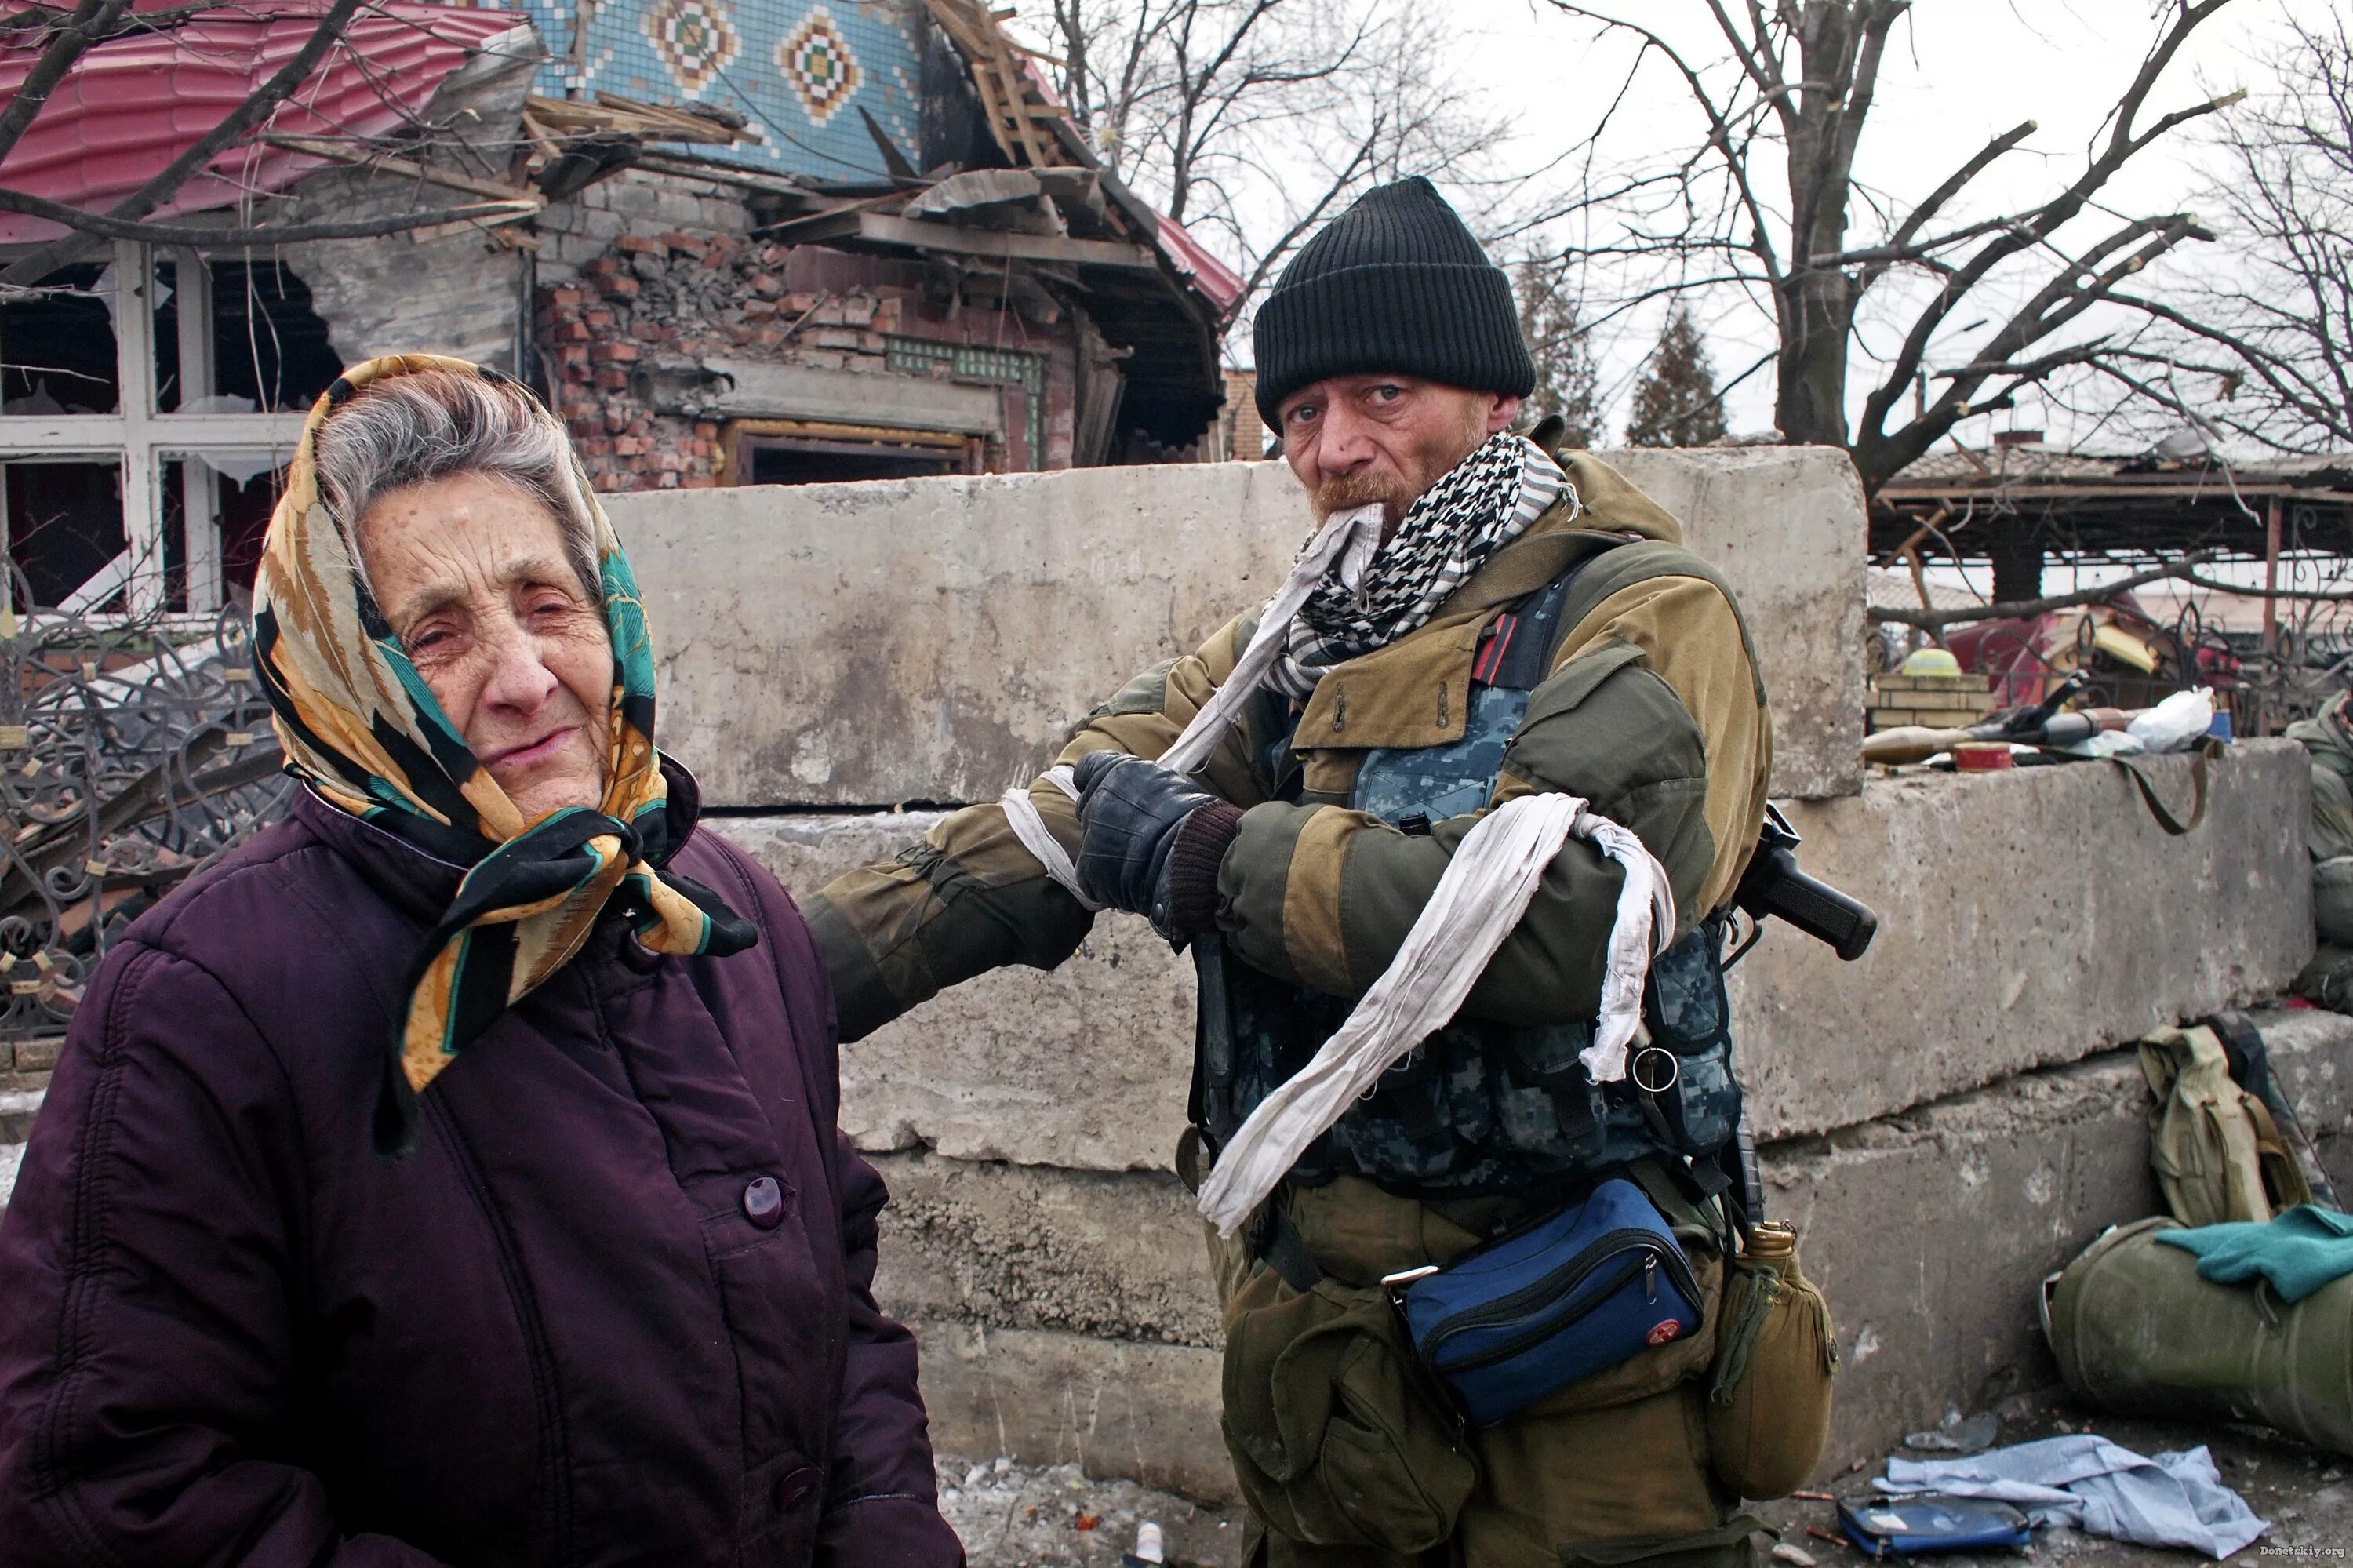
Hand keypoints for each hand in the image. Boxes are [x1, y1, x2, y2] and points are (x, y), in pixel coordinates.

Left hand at [1072, 751, 1221, 937]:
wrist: (1188, 853)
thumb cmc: (1191, 818)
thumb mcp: (1170, 784)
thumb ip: (1142, 784)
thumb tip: (1139, 793)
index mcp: (1116, 773)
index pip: (1087, 770)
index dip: (1096, 782)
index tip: (1108, 793)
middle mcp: (1096, 800)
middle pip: (1088, 808)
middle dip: (1106, 819)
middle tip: (1134, 833)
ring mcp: (1090, 836)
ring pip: (1092, 843)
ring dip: (1109, 851)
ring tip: (1139, 860)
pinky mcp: (1089, 870)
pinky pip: (1092, 876)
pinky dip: (1107, 882)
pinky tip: (1131, 882)